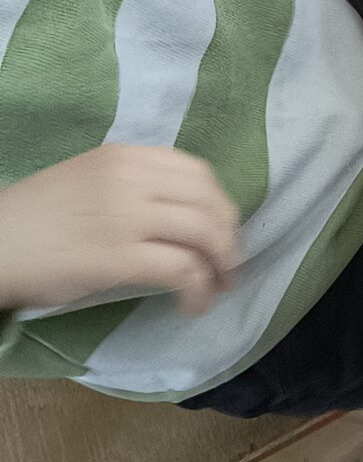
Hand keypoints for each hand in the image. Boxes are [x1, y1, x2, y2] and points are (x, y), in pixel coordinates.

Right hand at [0, 145, 239, 314]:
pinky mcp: (118, 257)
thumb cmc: (34, 219)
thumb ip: (131, 184)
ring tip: (217, 288)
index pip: (198, 172)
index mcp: (125, 156)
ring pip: (204, 235)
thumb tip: (179, 212)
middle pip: (210, 203)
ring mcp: (126, 216)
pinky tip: (192, 304)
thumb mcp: (86, 179)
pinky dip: (198, 289)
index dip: (219, 204)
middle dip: (228, 237)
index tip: (221, 229)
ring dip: (221, 266)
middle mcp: (132, 178)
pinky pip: (182, 270)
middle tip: (228, 266)